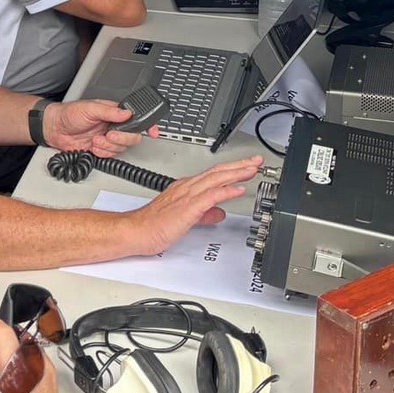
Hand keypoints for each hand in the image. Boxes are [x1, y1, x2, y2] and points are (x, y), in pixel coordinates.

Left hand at [42, 98, 140, 157]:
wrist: (54, 129)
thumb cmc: (69, 114)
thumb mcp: (89, 108)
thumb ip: (109, 111)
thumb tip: (125, 112)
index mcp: (114, 112)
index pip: (136, 118)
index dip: (147, 125)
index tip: (152, 131)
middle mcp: (114, 125)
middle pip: (132, 136)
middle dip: (121, 138)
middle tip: (108, 134)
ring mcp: (108, 138)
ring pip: (122, 147)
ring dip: (109, 146)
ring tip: (95, 139)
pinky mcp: (102, 149)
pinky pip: (111, 155)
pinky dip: (103, 153)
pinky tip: (93, 146)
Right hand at [122, 156, 263, 256]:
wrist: (136, 231)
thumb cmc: (154, 224)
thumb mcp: (186, 218)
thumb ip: (205, 214)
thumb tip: (219, 212)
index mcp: (186, 188)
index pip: (214, 175)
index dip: (233, 169)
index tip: (248, 166)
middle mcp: (187, 188)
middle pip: (218, 172)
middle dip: (239, 166)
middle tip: (257, 161)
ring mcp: (187, 196)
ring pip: (216, 179)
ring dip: (236, 173)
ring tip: (252, 169)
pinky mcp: (187, 208)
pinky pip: (210, 196)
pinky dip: (226, 191)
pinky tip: (238, 189)